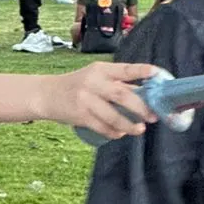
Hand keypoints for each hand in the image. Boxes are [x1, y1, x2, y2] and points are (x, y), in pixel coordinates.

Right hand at [41, 63, 162, 138]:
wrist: (47, 95)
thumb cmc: (77, 86)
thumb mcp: (96, 78)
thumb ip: (118, 84)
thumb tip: (146, 94)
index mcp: (101, 70)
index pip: (125, 69)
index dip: (142, 71)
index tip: (157, 74)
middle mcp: (93, 82)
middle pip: (122, 95)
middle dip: (141, 107)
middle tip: (153, 116)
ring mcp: (86, 100)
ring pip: (113, 115)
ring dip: (129, 124)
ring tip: (140, 130)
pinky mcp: (80, 116)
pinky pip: (101, 127)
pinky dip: (113, 132)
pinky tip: (120, 133)